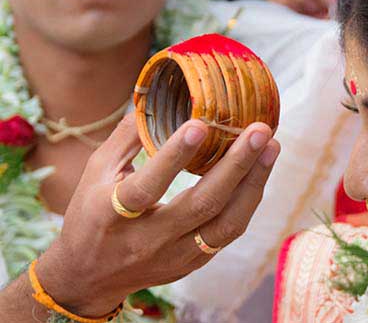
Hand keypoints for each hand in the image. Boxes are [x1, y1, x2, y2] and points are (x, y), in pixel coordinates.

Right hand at [35, 114, 279, 317]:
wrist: (89, 278)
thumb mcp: (95, 173)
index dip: (173, 157)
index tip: (201, 124)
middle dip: (236, 166)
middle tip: (260, 131)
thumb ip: (126, 137)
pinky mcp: (194, 263)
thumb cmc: (91, 214)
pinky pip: (229, 231)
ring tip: (271, 147)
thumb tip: (158, 96)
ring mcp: (175, 256)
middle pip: (201, 205)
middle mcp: (147, 240)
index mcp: (111, 215)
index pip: (146, 187)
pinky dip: (248, 199)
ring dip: (254, 184)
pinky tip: (261, 170)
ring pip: (225, 224)